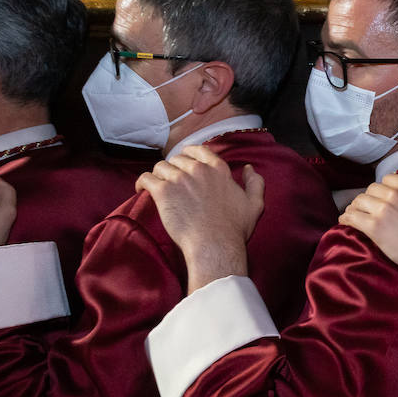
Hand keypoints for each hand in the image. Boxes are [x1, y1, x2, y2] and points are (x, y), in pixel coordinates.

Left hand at [135, 146, 262, 289]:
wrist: (215, 245)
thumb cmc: (234, 229)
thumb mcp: (254, 204)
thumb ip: (255, 183)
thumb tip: (249, 168)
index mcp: (218, 170)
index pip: (199, 150)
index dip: (189, 153)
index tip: (184, 161)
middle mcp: (198, 170)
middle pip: (177, 159)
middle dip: (173, 168)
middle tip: (171, 182)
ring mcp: (179, 179)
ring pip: (160, 167)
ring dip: (158, 175)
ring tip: (157, 187)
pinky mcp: (163, 192)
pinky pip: (146, 178)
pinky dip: (142, 183)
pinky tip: (142, 190)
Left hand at [339, 170, 397, 280]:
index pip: (386, 180)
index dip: (385, 189)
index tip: (384, 200)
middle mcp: (394, 195)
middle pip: (371, 190)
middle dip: (370, 198)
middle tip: (370, 210)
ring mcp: (382, 210)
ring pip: (358, 201)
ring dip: (356, 207)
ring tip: (356, 215)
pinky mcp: (373, 227)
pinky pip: (352, 217)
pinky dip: (346, 218)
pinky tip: (346, 222)